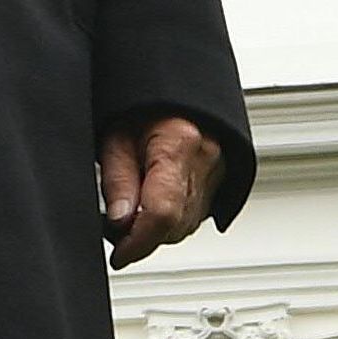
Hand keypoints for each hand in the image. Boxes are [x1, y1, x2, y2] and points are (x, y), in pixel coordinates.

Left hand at [97, 109, 223, 270]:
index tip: (118, 255)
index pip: (162, 212)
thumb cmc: (141, 105)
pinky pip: (198, 213)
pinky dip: (174, 218)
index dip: (138, 243)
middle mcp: (207, 159)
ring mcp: (219, 169)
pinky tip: (153, 204)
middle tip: (114, 225)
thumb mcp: (114, 134)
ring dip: (159, 230)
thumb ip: (117, 180)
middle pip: (177, 224)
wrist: (173, 83)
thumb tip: (120, 223)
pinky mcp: (223, 177)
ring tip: (131, 212)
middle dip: (144, 236)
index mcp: (179, 143)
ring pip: (189, 224)